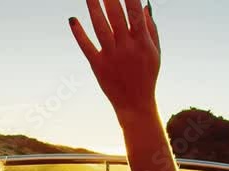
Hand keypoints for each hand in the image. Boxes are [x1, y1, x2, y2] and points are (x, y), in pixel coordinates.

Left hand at [70, 0, 160, 119]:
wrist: (135, 103)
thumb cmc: (147, 75)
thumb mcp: (155, 53)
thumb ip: (151, 30)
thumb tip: (144, 7)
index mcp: (142, 43)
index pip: (135, 14)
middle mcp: (126, 48)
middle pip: (116, 16)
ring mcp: (111, 57)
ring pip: (100, 27)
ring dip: (93, 8)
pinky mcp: (98, 66)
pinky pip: (86, 46)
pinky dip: (79, 33)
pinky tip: (72, 20)